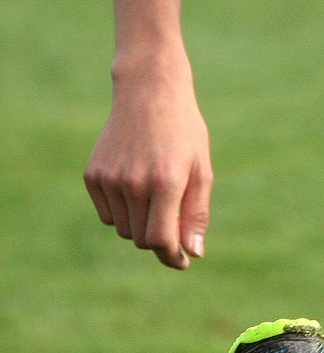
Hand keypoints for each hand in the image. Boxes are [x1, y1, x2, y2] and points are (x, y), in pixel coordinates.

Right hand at [84, 66, 212, 268]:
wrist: (148, 91)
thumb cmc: (182, 131)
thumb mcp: (200, 167)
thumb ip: (196, 212)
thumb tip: (192, 253)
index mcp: (166, 181)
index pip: (160, 240)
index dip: (172, 256)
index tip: (182, 261)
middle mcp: (134, 183)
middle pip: (141, 239)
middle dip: (159, 237)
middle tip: (173, 218)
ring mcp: (109, 179)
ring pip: (123, 229)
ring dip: (140, 223)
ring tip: (156, 193)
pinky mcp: (92, 175)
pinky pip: (107, 214)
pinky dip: (122, 211)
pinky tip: (135, 184)